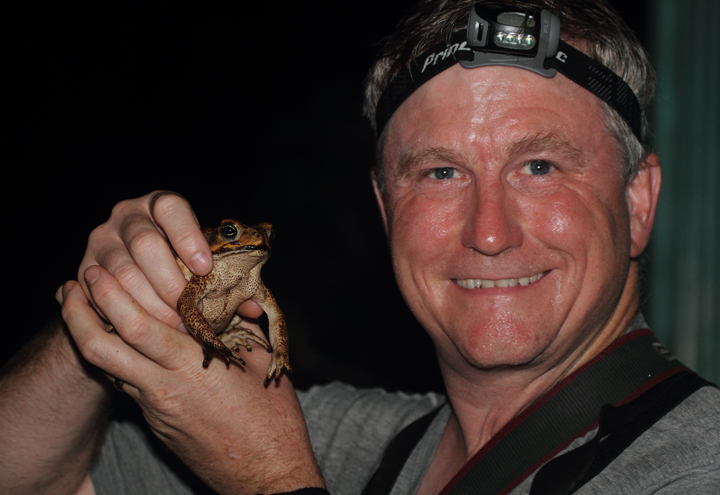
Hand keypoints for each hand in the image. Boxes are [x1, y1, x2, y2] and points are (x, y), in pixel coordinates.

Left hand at [60, 267, 324, 493]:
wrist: (266, 476)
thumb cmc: (272, 420)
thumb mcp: (260, 360)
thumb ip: (238, 322)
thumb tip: (230, 293)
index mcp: (192, 368)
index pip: (136, 327)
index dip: (109, 296)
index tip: (98, 271)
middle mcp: (163, 389)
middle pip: (101, 349)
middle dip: (77, 314)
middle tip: (70, 286)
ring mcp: (154, 411)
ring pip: (107, 369)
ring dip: (88, 335)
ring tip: (83, 308)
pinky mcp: (156, 424)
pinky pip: (126, 385)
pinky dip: (115, 358)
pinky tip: (122, 342)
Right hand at [78, 190, 263, 329]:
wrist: (133, 278)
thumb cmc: (180, 267)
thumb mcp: (203, 265)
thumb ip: (228, 279)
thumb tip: (253, 307)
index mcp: (161, 205)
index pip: (171, 208)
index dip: (188, 236)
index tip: (205, 266)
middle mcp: (127, 216)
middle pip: (145, 244)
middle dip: (170, 284)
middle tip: (190, 313)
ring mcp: (101, 241)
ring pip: (122, 273)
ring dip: (150, 305)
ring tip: (174, 327)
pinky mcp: (84, 269)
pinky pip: (101, 294)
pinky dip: (126, 315)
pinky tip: (147, 329)